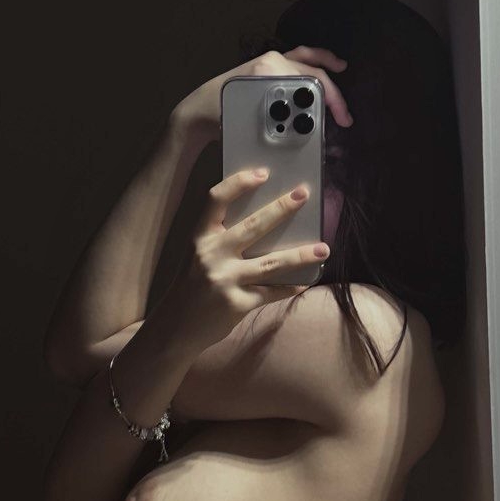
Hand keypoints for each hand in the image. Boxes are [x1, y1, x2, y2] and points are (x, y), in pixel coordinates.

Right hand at [160, 166, 328, 350]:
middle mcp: (210, 255)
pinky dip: (290, 287)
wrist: (176, 328)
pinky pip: (271, 292)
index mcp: (198, 238)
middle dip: (281, 208)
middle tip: (303, 194)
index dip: (239, 183)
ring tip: (323, 248)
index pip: (216, 200)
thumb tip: (265, 221)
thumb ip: (220, 238)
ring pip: (270, 264)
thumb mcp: (196, 255)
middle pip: (252, 226)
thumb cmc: (191, 286)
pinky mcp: (237, 304)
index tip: (263, 172)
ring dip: (300, 255)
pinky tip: (305, 282)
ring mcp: (224, 281)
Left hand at [169, 46, 351, 145]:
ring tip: (341, 68)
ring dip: (325, 65)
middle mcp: (270, 62)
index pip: (309, 85)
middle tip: (343, 115)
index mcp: (268, 73)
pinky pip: (293, 57)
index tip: (340, 121)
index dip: (330, 103)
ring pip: (305, 59)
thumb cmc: (219, 120)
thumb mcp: (249, 125)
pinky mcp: (263, 65)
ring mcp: (267, 61)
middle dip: (331, 95)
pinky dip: (310, 58)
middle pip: (311, 74)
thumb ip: (277, 126)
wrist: (198, 112)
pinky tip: (323, 63)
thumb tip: (305, 131)